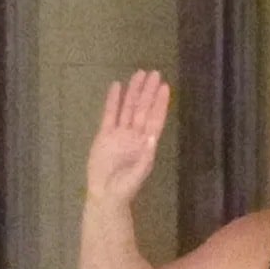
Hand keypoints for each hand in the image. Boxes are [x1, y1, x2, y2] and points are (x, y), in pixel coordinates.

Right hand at [86, 70, 170, 206]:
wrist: (105, 195)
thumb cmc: (125, 188)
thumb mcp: (138, 175)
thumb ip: (145, 157)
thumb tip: (152, 137)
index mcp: (146, 144)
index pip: (155, 119)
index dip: (160, 103)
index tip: (165, 87)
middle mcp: (135, 136)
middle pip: (143, 109)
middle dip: (148, 91)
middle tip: (154, 72)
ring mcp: (120, 134)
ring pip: (128, 108)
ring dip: (133, 92)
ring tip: (138, 74)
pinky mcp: (104, 135)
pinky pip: (109, 114)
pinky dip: (112, 101)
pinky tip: (116, 87)